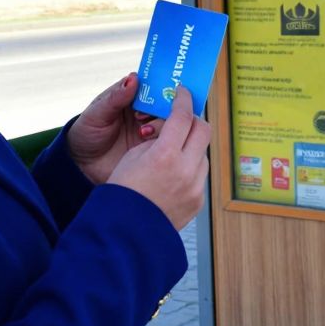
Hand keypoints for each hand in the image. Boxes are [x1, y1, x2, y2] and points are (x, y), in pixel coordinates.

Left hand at [66, 73, 162, 184]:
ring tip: (143, 131)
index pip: (152, 84)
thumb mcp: (97, 114)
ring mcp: (151, 128)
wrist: (83, 166)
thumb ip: (116, 98)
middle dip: (166, 105)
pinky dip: (166, 140)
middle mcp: (145, 111)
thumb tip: (133, 78)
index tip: (168, 86)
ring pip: (170, 120)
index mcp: (131, 96)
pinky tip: (151, 143)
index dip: (161, 83)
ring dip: (162, 123)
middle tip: (156, 111)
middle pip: (166, 102)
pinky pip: (168, 140)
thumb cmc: (86, 134)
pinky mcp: (153, 147)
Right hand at [107, 87, 210, 230]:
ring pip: (203, 154)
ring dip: (191, 148)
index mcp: (165, 155)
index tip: (182, 92)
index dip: (182, 99)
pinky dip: (189, 170)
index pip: (182, 116)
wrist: (124, 233)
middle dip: (193, 120)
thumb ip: (157, 140)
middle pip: (203, 130)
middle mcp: (185, 170)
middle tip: (182, 118)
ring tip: (172, 153)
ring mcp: (195, 187)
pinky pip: (199, 176)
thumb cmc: (121, 194)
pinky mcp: (198, 202)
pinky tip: (172, 176)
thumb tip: (172, 132)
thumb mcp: (133, 157)